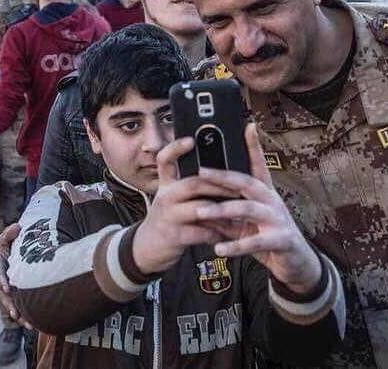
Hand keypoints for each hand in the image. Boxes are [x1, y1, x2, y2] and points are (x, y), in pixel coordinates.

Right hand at [0, 223, 32, 329]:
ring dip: (19, 316)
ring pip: (10, 306)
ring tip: (29, 325)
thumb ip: (9, 233)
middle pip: (2, 296)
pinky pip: (17, 308)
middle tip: (15, 313)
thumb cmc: (6, 246)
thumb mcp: (5, 238)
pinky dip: (23, 317)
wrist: (7, 255)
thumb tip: (17, 226)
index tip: (7, 288)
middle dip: (9, 305)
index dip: (1, 282)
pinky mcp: (12, 298)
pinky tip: (33, 326)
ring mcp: (4, 293)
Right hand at [131, 138, 234, 273]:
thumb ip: (190, 187)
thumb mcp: (173, 198)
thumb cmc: (170, 219)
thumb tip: (222, 174)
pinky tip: (227, 234)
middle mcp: (165, 196)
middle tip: (239, 188)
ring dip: (222, 212)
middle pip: (192, 183)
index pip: (165, 160)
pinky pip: (201, 232)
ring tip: (238, 212)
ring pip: (199, 209)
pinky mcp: (174, 235)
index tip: (191, 140)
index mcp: (166, 184)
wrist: (149, 248)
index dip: (176, 148)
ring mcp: (168, 216)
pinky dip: (217, 233)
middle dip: (219, 185)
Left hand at [196, 124, 320, 293]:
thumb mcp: (244, 223)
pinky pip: (256, 242)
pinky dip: (236, 246)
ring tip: (201, 211)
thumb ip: (225, 212)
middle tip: (201, 172)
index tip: (249, 126)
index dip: (254, 146)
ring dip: (223, 209)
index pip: (258, 165)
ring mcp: (278, 219)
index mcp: (264, 192)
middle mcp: (272, 201)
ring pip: (249, 209)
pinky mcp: (282, 240)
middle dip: (224, 176)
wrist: (295, 263)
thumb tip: (198, 203)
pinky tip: (219, 248)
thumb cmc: (266, 237)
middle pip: (248, 182)